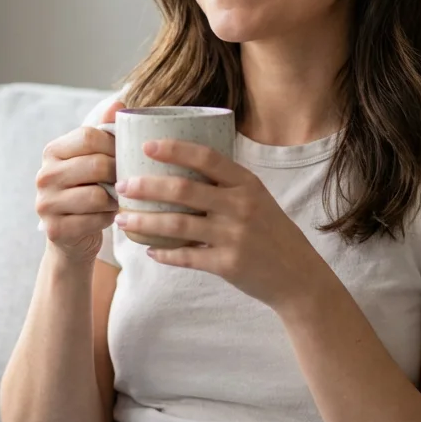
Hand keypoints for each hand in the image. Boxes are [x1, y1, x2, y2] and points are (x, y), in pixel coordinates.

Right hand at [35, 100, 125, 264]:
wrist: (73, 236)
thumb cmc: (88, 190)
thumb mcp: (94, 159)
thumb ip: (105, 131)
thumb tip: (119, 103)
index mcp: (52, 151)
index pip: (88, 136)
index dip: (113, 145)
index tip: (122, 155)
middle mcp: (44, 175)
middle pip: (96, 165)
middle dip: (117, 174)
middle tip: (124, 181)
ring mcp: (46, 204)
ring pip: (97, 195)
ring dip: (114, 200)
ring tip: (114, 200)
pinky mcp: (55, 230)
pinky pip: (95, 220)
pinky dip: (107, 219)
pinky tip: (105, 217)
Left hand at [113, 139, 331, 311]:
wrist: (298, 276)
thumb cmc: (271, 232)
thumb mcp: (257, 199)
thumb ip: (226, 184)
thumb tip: (180, 166)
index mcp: (247, 184)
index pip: (207, 157)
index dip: (174, 149)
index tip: (147, 145)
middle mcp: (241, 206)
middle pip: (183, 189)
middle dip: (147, 186)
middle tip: (122, 185)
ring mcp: (234, 236)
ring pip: (177, 224)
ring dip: (144, 221)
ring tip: (122, 219)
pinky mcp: (228, 264)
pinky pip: (186, 256)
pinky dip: (163, 253)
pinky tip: (148, 249)